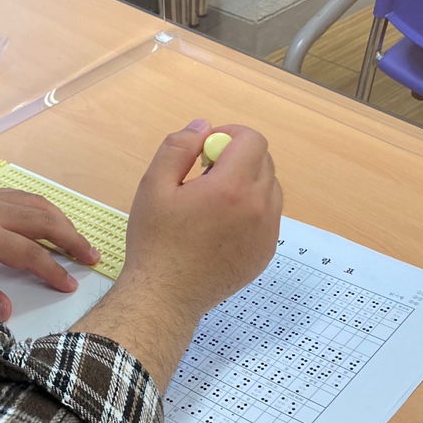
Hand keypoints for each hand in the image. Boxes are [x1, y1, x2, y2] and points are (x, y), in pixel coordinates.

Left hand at [0, 172, 99, 319]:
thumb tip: (7, 312)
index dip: (53, 270)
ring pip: (37, 204)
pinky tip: (50, 220)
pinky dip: (44, 209)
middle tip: (93, 257)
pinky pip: (23, 197)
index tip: (71, 285)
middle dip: (72, 239)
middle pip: (43, 221)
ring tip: (79, 240)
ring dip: (62, 221)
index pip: (28, 253)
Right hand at [122, 120, 282, 320]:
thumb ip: (178, 148)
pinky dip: (251, 210)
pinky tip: (220, 226)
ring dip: (246, 183)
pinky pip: (268, 216)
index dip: (229, 135)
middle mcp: (259, 207)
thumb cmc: (155, 241)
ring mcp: (267, 232)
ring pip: (269, 188)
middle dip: (237, 158)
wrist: (165, 296)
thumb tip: (203, 126)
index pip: (252, 140)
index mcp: (232, 187)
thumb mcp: (153, 186)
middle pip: (263, 161)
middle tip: (203, 176)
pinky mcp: (266, 252)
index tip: (206, 150)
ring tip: (212, 203)